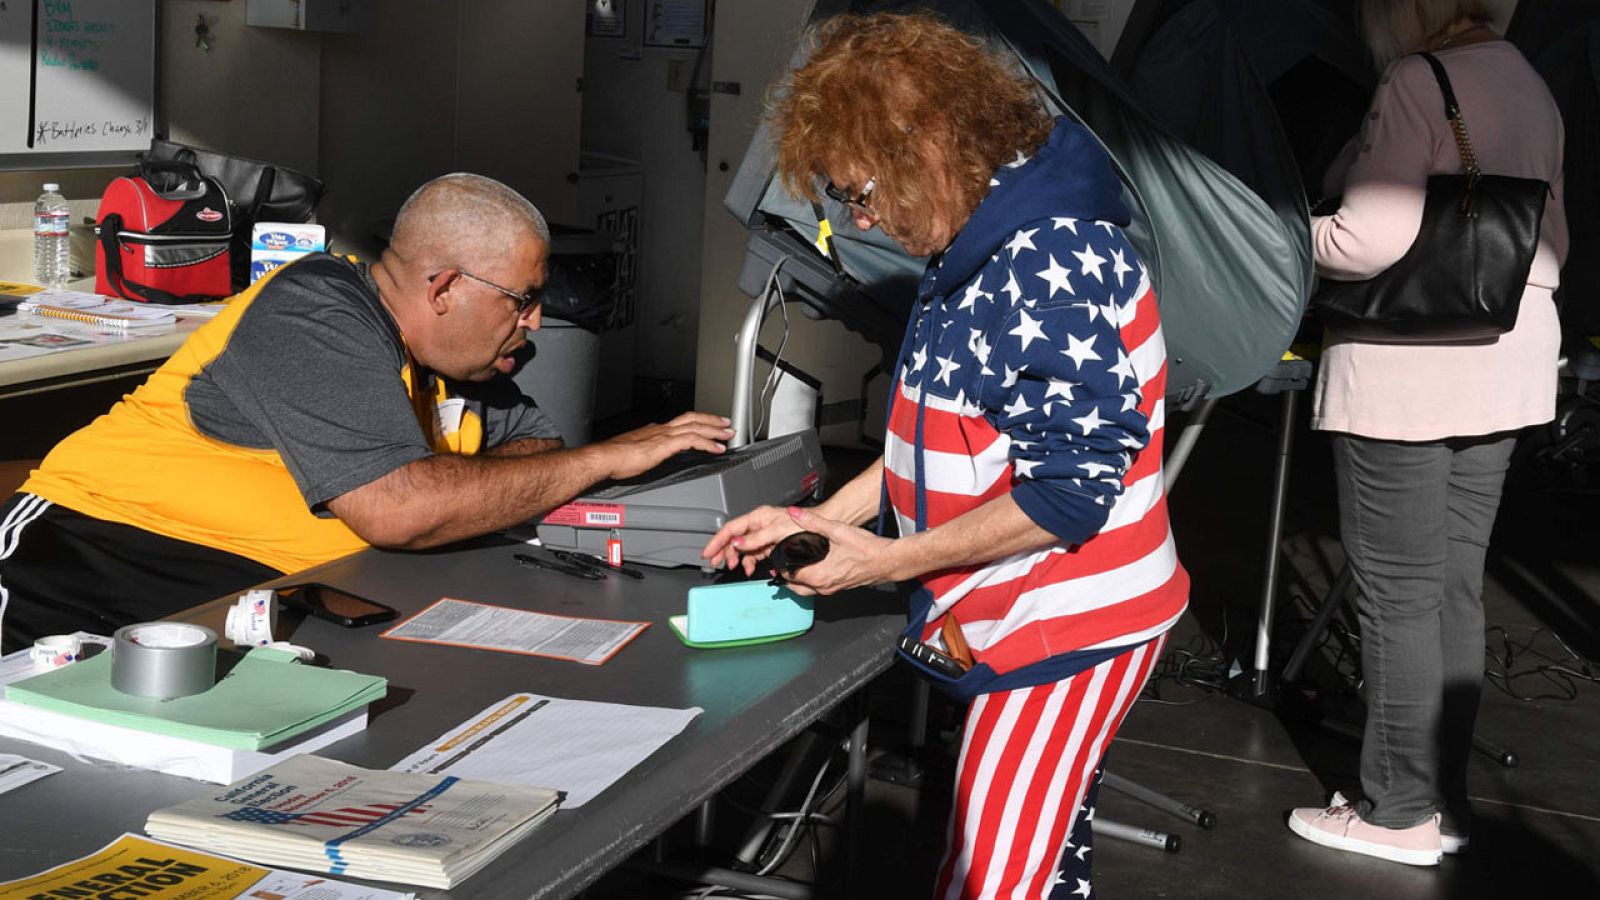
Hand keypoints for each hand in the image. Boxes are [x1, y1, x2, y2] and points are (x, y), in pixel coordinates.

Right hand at [597, 412, 732, 480]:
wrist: (604, 458)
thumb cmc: (613, 458)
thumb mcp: (634, 452)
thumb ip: (645, 451)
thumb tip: (648, 454)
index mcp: (654, 431)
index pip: (681, 422)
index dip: (698, 422)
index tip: (707, 426)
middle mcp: (661, 429)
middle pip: (693, 419)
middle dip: (712, 421)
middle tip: (726, 423)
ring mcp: (664, 436)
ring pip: (696, 427)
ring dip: (715, 430)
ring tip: (728, 434)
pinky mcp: (665, 445)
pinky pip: (693, 441)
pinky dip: (708, 444)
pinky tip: (717, 449)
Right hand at [702, 504, 803, 575]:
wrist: (819, 531)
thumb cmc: (803, 525)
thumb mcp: (778, 531)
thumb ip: (757, 538)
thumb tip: (738, 544)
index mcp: (758, 517)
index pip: (730, 528)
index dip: (717, 541)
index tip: (708, 552)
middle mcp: (759, 525)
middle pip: (733, 538)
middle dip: (723, 551)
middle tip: (716, 563)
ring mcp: (764, 536)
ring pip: (742, 548)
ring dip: (737, 559)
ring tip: (735, 567)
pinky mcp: (770, 545)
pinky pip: (753, 554)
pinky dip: (749, 562)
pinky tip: (750, 568)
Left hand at [769, 506, 900, 595]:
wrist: (887, 561)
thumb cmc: (867, 549)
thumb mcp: (837, 530)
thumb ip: (813, 521)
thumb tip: (795, 514)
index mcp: (817, 574)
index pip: (786, 572)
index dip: (779, 561)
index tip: (776, 550)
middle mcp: (821, 586)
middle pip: (791, 583)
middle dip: (784, 570)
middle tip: (782, 556)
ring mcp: (829, 589)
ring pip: (802, 589)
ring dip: (795, 577)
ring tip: (793, 563)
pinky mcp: (836, 588)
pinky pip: (815, 587)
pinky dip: (808, 579)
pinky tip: (812, 566)